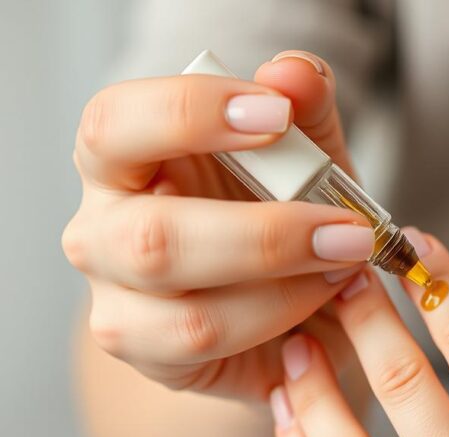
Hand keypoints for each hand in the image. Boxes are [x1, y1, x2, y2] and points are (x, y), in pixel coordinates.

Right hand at [63, 51, 369, 400]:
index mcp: (121, 159)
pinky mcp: (147, 352)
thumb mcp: (310, 157)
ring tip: (346, 263)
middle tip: (347, 228)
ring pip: (181, 304)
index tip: (277, 114)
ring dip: (282, 280)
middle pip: (149, 234)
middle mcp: (102, 230)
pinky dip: (276, 316)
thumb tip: (292, 73)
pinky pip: (202, 338)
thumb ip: (305, 107)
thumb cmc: (285, 218)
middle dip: (264, 234)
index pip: (115, 123)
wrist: (294, 309)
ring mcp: (115, 300)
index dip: (188, 114)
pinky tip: (320, 298)